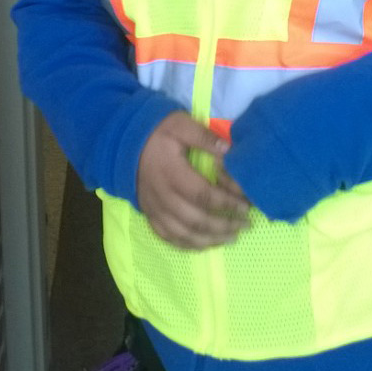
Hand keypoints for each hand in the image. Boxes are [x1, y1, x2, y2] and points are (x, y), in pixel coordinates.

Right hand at [137, 111, 249, 249]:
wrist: (125, 145)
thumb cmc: (157, 134)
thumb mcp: (181, 125)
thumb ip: (204, 137)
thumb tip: (229, 150)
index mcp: (173, 174)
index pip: (204, 196)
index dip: (226, 204)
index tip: (246, 207)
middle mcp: (163, 197)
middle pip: (196, 220)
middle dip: (223, 226)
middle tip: (245, 225)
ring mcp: (155, 209)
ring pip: (183, 234)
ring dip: (209, 240)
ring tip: (231, 238)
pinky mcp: (150, 215)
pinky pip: (168, 237)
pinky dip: (188, 245)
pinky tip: (205, 244)